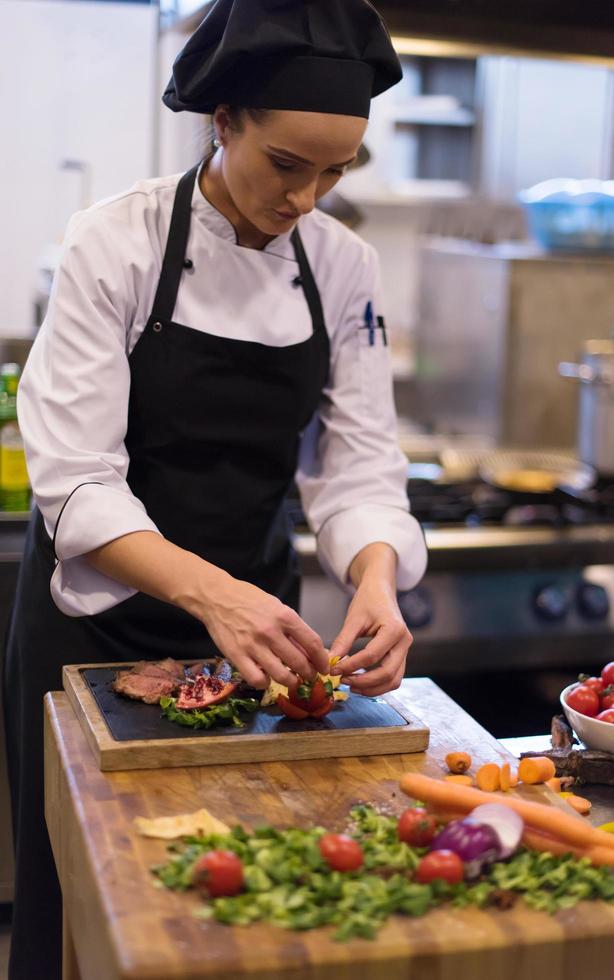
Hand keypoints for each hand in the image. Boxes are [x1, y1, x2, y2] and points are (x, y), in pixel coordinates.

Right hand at [198, 574, 328, 691]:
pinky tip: (267, 678)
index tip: (324, 667)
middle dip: (309, 674)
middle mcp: (271, 632)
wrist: (217, 598)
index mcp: (284, 616)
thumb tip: (309, 650)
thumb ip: (292, 628)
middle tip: (309, 676)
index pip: (312, 643)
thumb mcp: (276, 607)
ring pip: (281, 675)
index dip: (322, 659)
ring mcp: (253, 645)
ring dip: (291, 682)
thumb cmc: (250, 600)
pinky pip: (257, 680)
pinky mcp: (236, 656)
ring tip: (292, 680)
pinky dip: (266, 683)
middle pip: (300, 663)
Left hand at [329, 579, 412, 696]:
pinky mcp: (401, 655)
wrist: (381, 591)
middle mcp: (404, 642)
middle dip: (363, 682)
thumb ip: (343, 641)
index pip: (372, 656)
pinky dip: (378, 684)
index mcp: (394, 629)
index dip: (351, 666)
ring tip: (351, 685)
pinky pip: (394, 677)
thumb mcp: (354, 619)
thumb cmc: (368, 600)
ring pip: (393, 680)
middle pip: (387, 673)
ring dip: (372, 688)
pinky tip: (360, 682)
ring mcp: (405, 650)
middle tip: (342, 681)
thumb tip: (330, 662)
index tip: (334, 670)